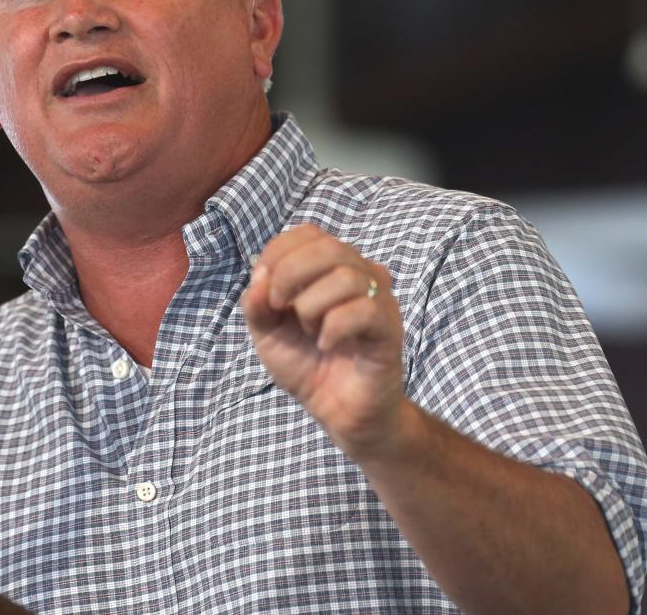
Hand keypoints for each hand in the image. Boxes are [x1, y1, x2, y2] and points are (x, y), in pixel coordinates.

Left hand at [241, 224, 404, 458]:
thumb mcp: (268, 334)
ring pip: (346, 277)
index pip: (308, 233)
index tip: (266, 291)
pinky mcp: (389, 328)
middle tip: (280, 308)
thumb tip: (259, 277)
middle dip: (290, 274)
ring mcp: (378, 300)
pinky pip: (364, 310)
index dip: (279, 253)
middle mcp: (359, 275)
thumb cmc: (308, 365)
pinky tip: (326, 345)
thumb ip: (257, 304)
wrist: (339, 412)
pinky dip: (334, 328)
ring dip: (312, 306)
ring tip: (310, 331)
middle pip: (329, 247)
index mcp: (329, 268)